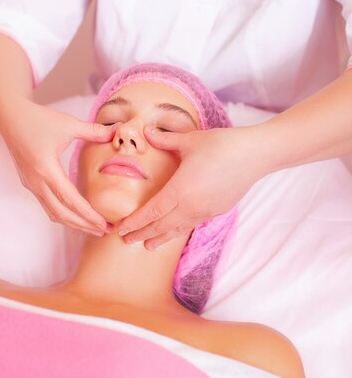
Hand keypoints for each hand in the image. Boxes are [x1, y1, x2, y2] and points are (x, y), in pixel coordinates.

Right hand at [0, 99, 116, 234]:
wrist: (9, 116)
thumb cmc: (38, 118)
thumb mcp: (68, 123)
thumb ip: (94, 131)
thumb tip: (116, 134)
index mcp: (46, 169)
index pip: (71, 200)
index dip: (89, 215)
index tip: (105, 224)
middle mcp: (36, 181)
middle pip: (62, 214)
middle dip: (84, 225)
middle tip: (105, 230)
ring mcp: (31, 184)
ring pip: (52, 212)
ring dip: (73, 222)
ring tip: (93, 227)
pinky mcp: (29, 182)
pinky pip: (46, 204)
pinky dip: (63, 213)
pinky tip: (76, 213)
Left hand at [118, 124, 269, 248]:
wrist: (256, 155)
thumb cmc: (222, 144)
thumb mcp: (190, 140)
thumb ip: (165, 140)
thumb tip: (146, 132)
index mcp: (181, 190)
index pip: (152, 211)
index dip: (136, 222)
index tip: (122, 229)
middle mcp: (192, 205)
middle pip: (162, 225)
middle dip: (143, 234)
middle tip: (127, 241)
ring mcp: (206, 210)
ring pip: (178, 228)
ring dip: (161, 237)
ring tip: (148, 245)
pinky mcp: (218, 210)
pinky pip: (193, 223)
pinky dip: (179, 229)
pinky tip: (175, 229)